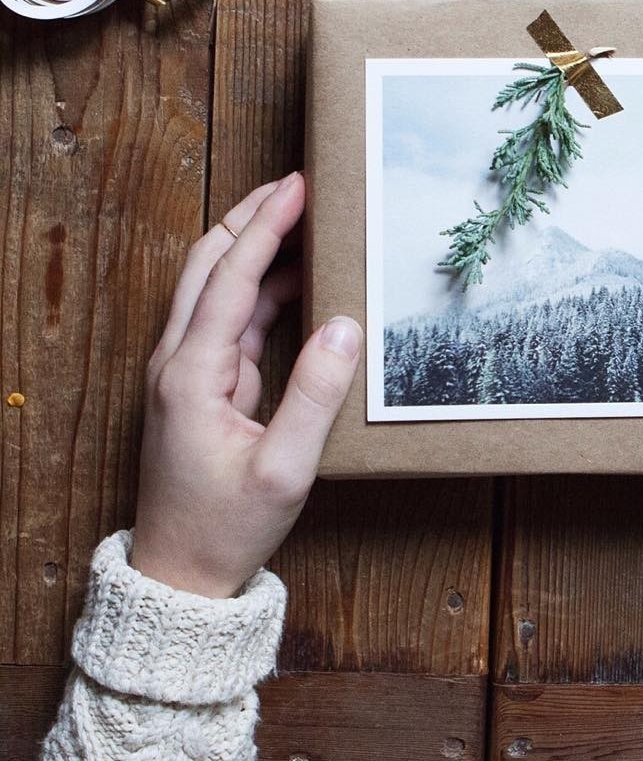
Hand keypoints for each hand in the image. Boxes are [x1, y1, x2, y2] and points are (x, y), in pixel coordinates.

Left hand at [131, 172, 361, 596]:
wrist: (181, 575)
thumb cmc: (227, 527)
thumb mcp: (285, 468)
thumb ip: (315, 394)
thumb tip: (346, 326)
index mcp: (191, 373)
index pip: (230, 277)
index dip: (266, 226)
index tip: (299, 186)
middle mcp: (178, 361)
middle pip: (208, 264)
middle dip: (250, 217)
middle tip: (297, 184)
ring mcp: (184, 372)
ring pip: (213, 287)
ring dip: (252, 247)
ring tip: (300, 218)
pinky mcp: (198, 386)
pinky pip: (227, 320)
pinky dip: (258, 289)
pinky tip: (295, 280)